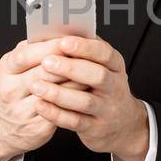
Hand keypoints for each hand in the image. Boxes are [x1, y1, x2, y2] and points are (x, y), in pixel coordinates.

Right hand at [0, 38, 88, 160]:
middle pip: (42, 73)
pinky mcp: (35, 128)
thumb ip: (35, 50)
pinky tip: (88, 92)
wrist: (7, 127)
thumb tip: (60, 32)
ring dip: (76, 81)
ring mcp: (21, 110)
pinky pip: (61, 112)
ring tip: (94, 71)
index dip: (49, 48)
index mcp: (6, 69)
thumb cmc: (19, 89)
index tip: (68, 41)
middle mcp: (9, 89)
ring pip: (55, 93)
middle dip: (68, 64)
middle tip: (88, 56)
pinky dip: (76, 100)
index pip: (26, 55)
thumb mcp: (18, 67)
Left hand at [28, 35, 148, 160]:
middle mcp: (115, 87)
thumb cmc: (105, 89)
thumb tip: (57, 32)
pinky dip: (56, 114)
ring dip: (59, 93)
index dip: (84, 47)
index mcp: (115, 66)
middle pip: (97, 76)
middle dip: (70, 68)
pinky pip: (75, 121)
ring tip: (36, 85)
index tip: (63, 42)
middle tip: (46, 62)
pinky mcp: (96, 128)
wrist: (123, 125)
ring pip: (85, 101)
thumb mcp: (103, 67)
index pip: (104, 53)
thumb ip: (84, 52)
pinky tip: (40, 106)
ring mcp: (107, 109)